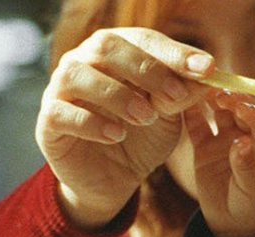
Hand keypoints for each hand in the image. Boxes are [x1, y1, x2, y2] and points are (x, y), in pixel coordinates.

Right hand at [35, 27, 212, 229]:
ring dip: (117, 95)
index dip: (175, 52)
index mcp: (117, 51)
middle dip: (146, 69)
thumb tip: (203, 77)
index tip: (206, 69)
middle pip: (107, 46)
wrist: (114, 180)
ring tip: (144, 118)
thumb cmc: (141, 137)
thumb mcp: (169, 118)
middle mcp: (84, 60)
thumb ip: (181, 96)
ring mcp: (60, 88)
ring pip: (78, 75)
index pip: (144, 39)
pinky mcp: (48, 121)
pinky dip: (91, 123)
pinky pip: (61, 112)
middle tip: (173, 95)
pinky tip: (116, 136)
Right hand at [184, 91, 254, 236]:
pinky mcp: (205, 145)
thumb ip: (246, 164)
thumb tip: (240, 143)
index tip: (240, 107)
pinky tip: (180, 102)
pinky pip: (197, 126)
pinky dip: (190, 114)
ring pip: (219, 112)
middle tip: (218, 93)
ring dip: (211, 100)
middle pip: (240, 110)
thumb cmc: (254, 206)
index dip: (252, 113)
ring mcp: (226, 137)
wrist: (235, 224)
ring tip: (199, 91)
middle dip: (230, 99)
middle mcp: (248, 134)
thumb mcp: (254, 188)